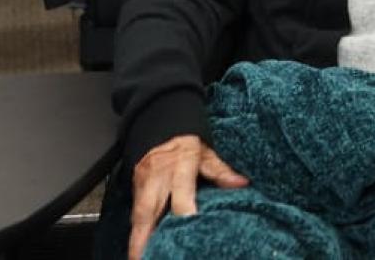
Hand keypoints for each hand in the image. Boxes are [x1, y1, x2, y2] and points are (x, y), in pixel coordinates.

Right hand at [128, 134, 247, 259]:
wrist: (159, 127)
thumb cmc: (184, 141)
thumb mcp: (206, 152)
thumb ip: (220, 170)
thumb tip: (241, 183)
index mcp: (178, 167)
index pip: (181, 193)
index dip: (185, 210)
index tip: (189, 224)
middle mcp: (157, 179)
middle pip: (149, 210)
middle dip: (145, 237)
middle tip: (145, 257)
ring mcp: (142, 186)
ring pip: (137, 216)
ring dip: (137, 239)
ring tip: (140, 258)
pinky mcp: (134, 191)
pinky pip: (134, 216)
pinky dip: (136, 233)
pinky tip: (139, 249)